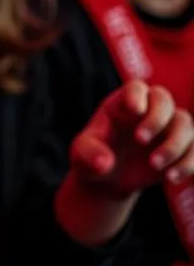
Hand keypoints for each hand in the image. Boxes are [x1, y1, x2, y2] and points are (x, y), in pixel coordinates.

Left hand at [70, 80, 193, 197]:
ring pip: (185, 123)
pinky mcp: (181, 148)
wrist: (108, 178)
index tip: (135, 111)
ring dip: (174, 145)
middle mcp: (147, 110)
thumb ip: (89, 155)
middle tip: (140, 141)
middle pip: (164, 99)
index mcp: (121, 104)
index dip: (138, 95)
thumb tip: (105, 163)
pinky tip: (171, 178)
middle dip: (157, 119)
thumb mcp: (81, 155)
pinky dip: (188, 162)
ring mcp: (166, 128)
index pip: (135, 88)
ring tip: (154, 166)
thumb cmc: (91, 158)